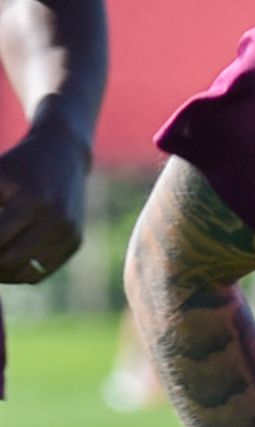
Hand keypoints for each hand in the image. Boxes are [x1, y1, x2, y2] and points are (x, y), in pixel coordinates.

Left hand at [0, 117, 88, 283]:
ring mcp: (67, 233)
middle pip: (8, 259)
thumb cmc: (17, 165)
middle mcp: (54, 218)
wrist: (63, 153)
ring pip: (23, 272)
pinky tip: (4, 262)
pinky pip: (39, 273)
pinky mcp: (74, 243)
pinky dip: (18, 273)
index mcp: (30, 198)